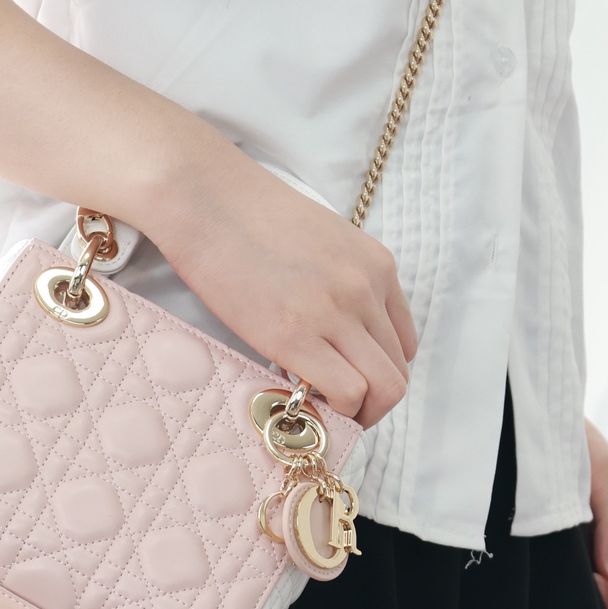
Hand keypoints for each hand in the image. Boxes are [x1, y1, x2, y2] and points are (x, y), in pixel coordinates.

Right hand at [150, 141, 417, 429]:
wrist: (203, 197)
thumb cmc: (246, 213)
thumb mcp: (320, 240)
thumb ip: (339, 282)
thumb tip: (332, 331)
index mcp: (376, 264)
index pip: (404, 342)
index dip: (377, 369)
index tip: (348, 377)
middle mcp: (365, 289)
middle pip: (397, 372)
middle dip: (370, 400)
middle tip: (333, 405)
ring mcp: (334, 313)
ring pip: (382, 390)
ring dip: (356, 411)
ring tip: (318, 408)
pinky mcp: (295, 336)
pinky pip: (346, 394)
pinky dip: (332, 410)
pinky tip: (300, 399)